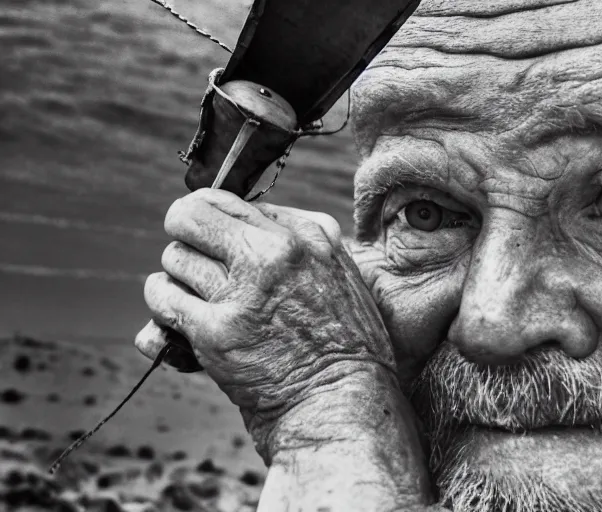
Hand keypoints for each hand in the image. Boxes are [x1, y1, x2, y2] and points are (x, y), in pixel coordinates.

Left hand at [135, 189, 395, 446]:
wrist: (339, 402)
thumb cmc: (342, 344)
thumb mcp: (339, 273)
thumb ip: (299, 241)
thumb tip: (244, 220)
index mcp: (308, 234)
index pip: (231, 201)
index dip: (210, 218)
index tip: (206, 236)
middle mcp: (275, 253)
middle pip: (191, 215)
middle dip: (183, 235)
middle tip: (191, 258)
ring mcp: (244, 292)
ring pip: (173, 257)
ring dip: (178, 279)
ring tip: (198, 300)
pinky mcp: (216, 332)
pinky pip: (161, 298)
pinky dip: (163, 308)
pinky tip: (180, 320)